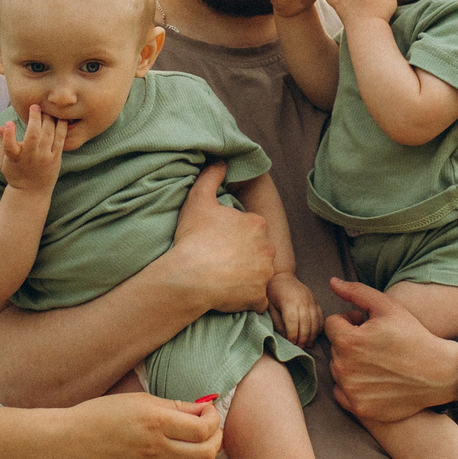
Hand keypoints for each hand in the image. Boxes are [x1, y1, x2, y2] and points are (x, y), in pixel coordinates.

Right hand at [0, 104, 65, 192]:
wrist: (32, 192)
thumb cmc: (15, 173)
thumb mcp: (4, 160)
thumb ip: (4, 143)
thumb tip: (2, 126)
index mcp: (14, 158)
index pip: (9, 146)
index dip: (9, 134)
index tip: (9, 123)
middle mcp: (30, 157)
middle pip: (33, 135)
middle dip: (35, 118)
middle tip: (35, 106)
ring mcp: (44, 158)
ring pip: (48, 134)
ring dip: (48, 119)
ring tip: (47, 111)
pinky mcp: (55, 158)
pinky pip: (60, 139)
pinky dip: (61, 127)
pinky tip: (61, 119)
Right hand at [64, 392, 222, 458]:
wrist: (73, 441)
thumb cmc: (104, 413)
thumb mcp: (140, 400)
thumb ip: (175, 406)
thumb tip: (203, 408)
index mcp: (156, 422)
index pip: (204, 427)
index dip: (214, 417)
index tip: (207, 409)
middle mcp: (157, 449)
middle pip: (208, 451)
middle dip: (217, 437)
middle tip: (210, 426)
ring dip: (208, 457)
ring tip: (201, 443)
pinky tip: (184, 455)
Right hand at [158, 164, 275, 313]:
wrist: (190, 276)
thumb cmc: (194, 238)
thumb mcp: (198, 199)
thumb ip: (211, 176)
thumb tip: (221, 161)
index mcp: (257, 224)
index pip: (251, 229)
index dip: (234, 235)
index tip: (219, 241)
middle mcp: (267, 248)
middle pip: (258, 251)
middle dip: (244, 255)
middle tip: (221, 260)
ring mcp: (265, 274)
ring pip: (259, 274)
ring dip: (246, 276)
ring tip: (223, 278)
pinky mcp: (259, 297)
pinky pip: (256, 298)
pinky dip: (246, 297)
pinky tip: (229, 294)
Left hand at [268, 273, 319, 345]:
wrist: (282, 277)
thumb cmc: (272, 293)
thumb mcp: (269, 307)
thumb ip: (277, 322)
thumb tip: (287, 337)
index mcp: (288, 301)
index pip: (293, 322)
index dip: (293, 335)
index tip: (292, 344)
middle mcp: (302, 300)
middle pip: (306, 323)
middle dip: (303, 338)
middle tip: (300, 347)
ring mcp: (311, 299)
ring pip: (316, 321)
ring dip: (312, 335)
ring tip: (307, 344)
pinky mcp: (316, 300)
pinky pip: (321, 316)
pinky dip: (319, 327)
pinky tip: (314, 335)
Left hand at [323, 281, 457, 422]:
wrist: (439, 373)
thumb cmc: (413, 336)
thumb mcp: (388, 307)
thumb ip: (356, 292)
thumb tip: (332, 283)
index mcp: (348, 340)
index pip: (333, 324)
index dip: (351, 321)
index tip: (371, 326)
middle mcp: (344, 368)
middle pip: (335, 347)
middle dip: (350, 342)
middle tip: (377, 344)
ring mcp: (351, 390)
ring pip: (338, 370)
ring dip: (351, 364)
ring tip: (378, 361)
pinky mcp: (360, 408)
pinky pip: (342, 392)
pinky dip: (353, 386)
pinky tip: (375, 380)